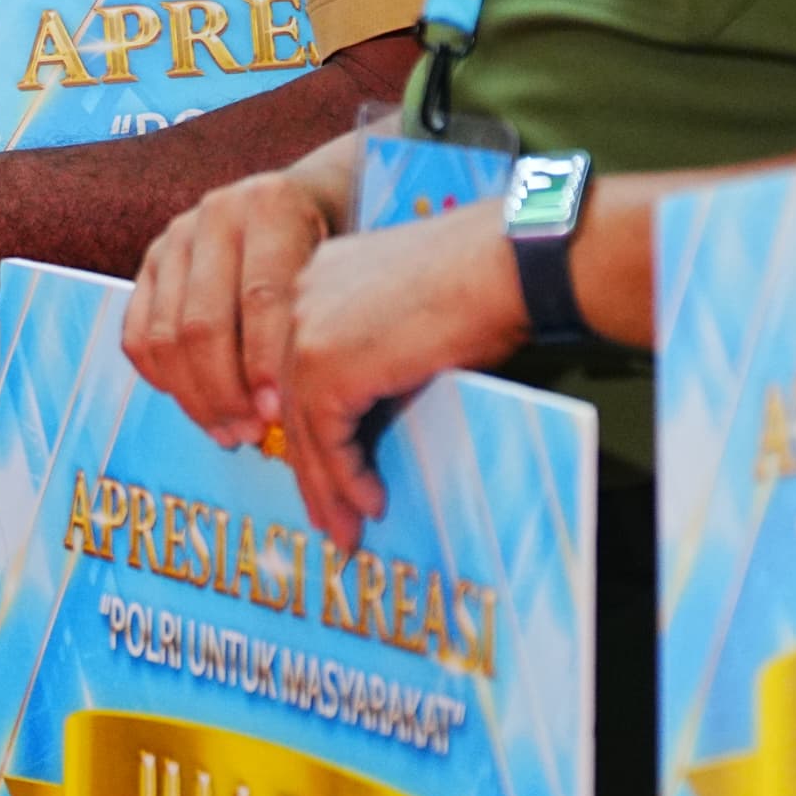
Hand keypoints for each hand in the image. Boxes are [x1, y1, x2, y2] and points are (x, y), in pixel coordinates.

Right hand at [124, 159, 348, 445]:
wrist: (307, 199)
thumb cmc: (337, 244)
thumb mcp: (347, 263)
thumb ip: (324, 315)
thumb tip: (305, 402)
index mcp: (271, 204)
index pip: (259, 296)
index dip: (264, 362)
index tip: (277, 413)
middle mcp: (217, 213)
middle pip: (203, 322)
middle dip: (225, 391)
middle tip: (250, 434)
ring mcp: (177, 236)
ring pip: (166, 335)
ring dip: (195, 396)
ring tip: (229, 431)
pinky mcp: (151, 261)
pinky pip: (137, 334)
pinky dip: (162, 378)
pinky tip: (198, 405)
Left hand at [269, 204, 526, 544]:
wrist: (505, 264)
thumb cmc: (480, 281)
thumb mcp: (404, 316)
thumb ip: (370, 351)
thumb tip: (365, 414)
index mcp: (314, 280)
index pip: (294, 368)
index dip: (305, 428)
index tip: (319, 474)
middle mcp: (296, 301)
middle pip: (290, 401)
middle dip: (311, 468)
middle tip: (326, 518)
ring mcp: (305, 333)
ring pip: (304, 428)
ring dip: (327, 488)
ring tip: (346, 530)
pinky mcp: (326, 366)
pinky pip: (328, 439)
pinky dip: (348, 479)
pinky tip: (370, 503)